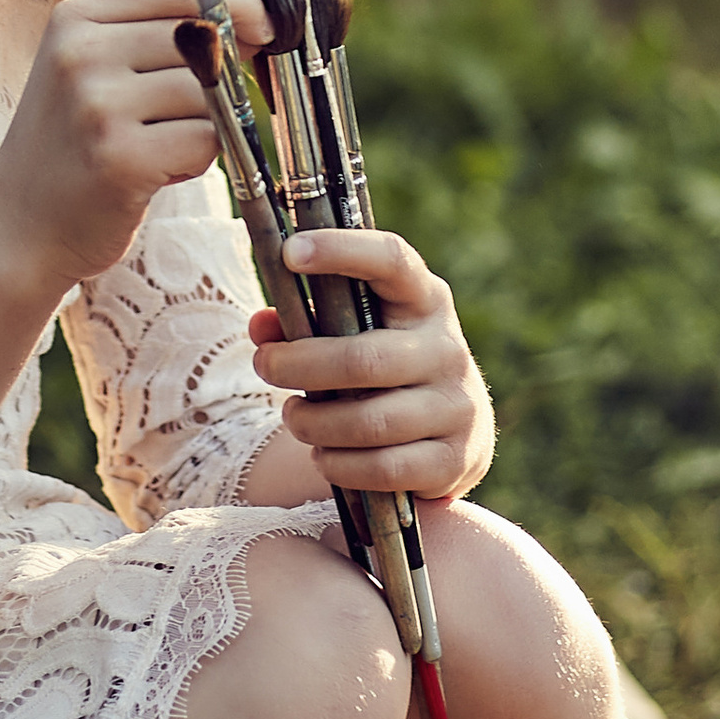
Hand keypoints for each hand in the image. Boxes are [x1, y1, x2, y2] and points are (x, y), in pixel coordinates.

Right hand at [0, 0, 268, 295]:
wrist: (20, 226)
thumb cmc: (73, 144)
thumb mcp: (93, 69)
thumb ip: (157, 34)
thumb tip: (253, 21)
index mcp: (76, 19)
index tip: (266, 25)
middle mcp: (82, 54)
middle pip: (202, 39)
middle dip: (219, 77)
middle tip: (187, 112)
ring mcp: (98, 106)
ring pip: (209, 93)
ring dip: (206, 124)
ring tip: (159, 145)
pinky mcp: (121, 158)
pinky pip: (205, 141)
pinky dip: (198, 159)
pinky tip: (158, 170)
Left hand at [247, 225, 493, 503]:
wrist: (458, 433)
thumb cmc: (388, 369)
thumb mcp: (358, 333)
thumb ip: (307, 323)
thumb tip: (261, 326)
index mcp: (425, 300)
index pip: (392, 260)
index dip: (342, 250)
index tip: (289, 252)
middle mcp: (448, 349)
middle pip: (364, 359)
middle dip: (300, 366)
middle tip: (265, 366)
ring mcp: (457, 406)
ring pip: (369, 422)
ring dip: (314, 424)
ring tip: (294, 417)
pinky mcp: (456, 458)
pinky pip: (384, 468)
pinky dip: (340, 466)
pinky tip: (324, 456)